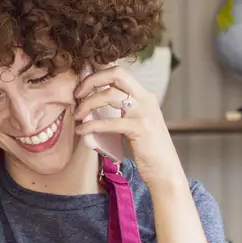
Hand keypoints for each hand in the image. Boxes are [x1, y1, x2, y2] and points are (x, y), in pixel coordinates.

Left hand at [72, 65, 185, 189]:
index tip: (82, 89)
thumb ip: (118, 112)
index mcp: (144, 96)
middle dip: (92, 80)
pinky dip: (91, 125)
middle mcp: (146, 99)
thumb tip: (89, 106)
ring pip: (109, 95)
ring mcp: (144, 112)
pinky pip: (109, 122)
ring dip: (88, 104)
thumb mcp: (133, 124)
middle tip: (77, 95)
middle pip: (116, 74)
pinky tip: (82, 131)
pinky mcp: (140, 128)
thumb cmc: (145, 149)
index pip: (119, 73)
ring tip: (78, 116)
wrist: (165, 169)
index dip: (97, 76)